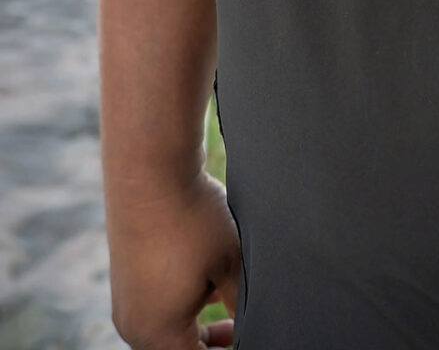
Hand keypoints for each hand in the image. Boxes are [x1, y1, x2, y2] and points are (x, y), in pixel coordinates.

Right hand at [107, 169, 240, 348]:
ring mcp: (125, 303)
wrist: (150, 170)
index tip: (247, 335)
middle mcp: (133, 327)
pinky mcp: (124, 280)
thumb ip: (241, 303)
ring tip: (226, 297)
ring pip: (165, 331)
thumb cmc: (192, 218)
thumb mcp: (230, 264)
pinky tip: (204, 278)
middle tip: (240, 324)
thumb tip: (250, 323)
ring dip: (195, 323)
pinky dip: (179, 303)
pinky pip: (154, 307)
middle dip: (210, 342)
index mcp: (157, 334)